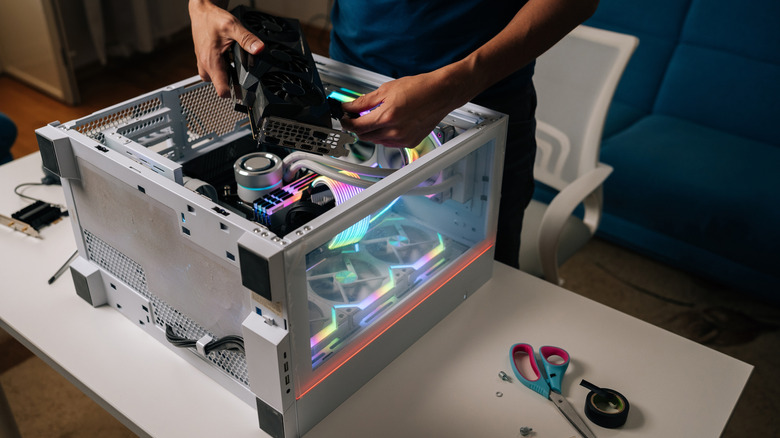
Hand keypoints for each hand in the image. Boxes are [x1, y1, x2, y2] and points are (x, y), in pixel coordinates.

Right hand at [188, 0, 263, 97]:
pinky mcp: (205, 62)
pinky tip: (230, 60)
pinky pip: (215, 73)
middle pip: (222, 86)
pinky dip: (224, 69)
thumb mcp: (232, 26)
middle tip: (244, 71)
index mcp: (210, 62)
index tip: (246, 92)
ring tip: (236, 63)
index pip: (222, 90)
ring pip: (218, 80)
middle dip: (234, 82)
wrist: (201, 12)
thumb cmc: (212, 19)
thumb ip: (247, 39)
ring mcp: (204, 65)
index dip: (236, 93)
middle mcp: (205, 66)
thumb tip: (259, 49)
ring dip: (229, 75)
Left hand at [340, 68, 471, 147]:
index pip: (358, 126)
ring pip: (377, 141)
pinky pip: (389, 143)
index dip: (347, 122)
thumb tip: (349, 106)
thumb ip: (365, 101)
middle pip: (365, 136)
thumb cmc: (419, 88)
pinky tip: (389, 123)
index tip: (344, 118)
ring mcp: (403, 139)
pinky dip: (384, 135)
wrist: (441, 93)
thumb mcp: (386, 89)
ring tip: (376, 117)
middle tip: (356, 116)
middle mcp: (395, 132)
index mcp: (387, 117)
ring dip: (371, 131)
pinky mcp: (410, 143)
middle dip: (358, 127)